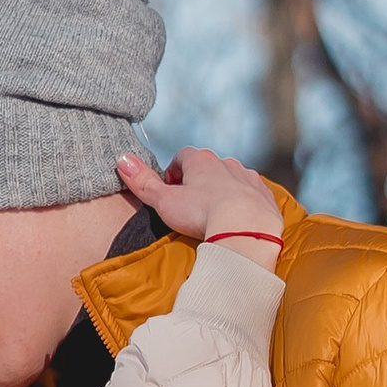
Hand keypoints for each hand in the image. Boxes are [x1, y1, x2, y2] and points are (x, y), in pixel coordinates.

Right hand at [116, 144, 282, 251]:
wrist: (246, 229)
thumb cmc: (202, 214)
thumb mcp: (164, 201)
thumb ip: (143, 182)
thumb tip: (121, 159)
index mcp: (201, 160)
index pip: (182, 157)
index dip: (173, 174)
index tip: (170, 192)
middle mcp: (226, 163)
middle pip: (208, 168)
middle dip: (199, 184)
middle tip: (190, 208)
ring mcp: (248, 178)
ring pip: (231, 180)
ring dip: (222, 193)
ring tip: (214, 217)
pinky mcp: (265, 196)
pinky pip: (252, 196)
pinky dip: (244, 205)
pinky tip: (237, 222)